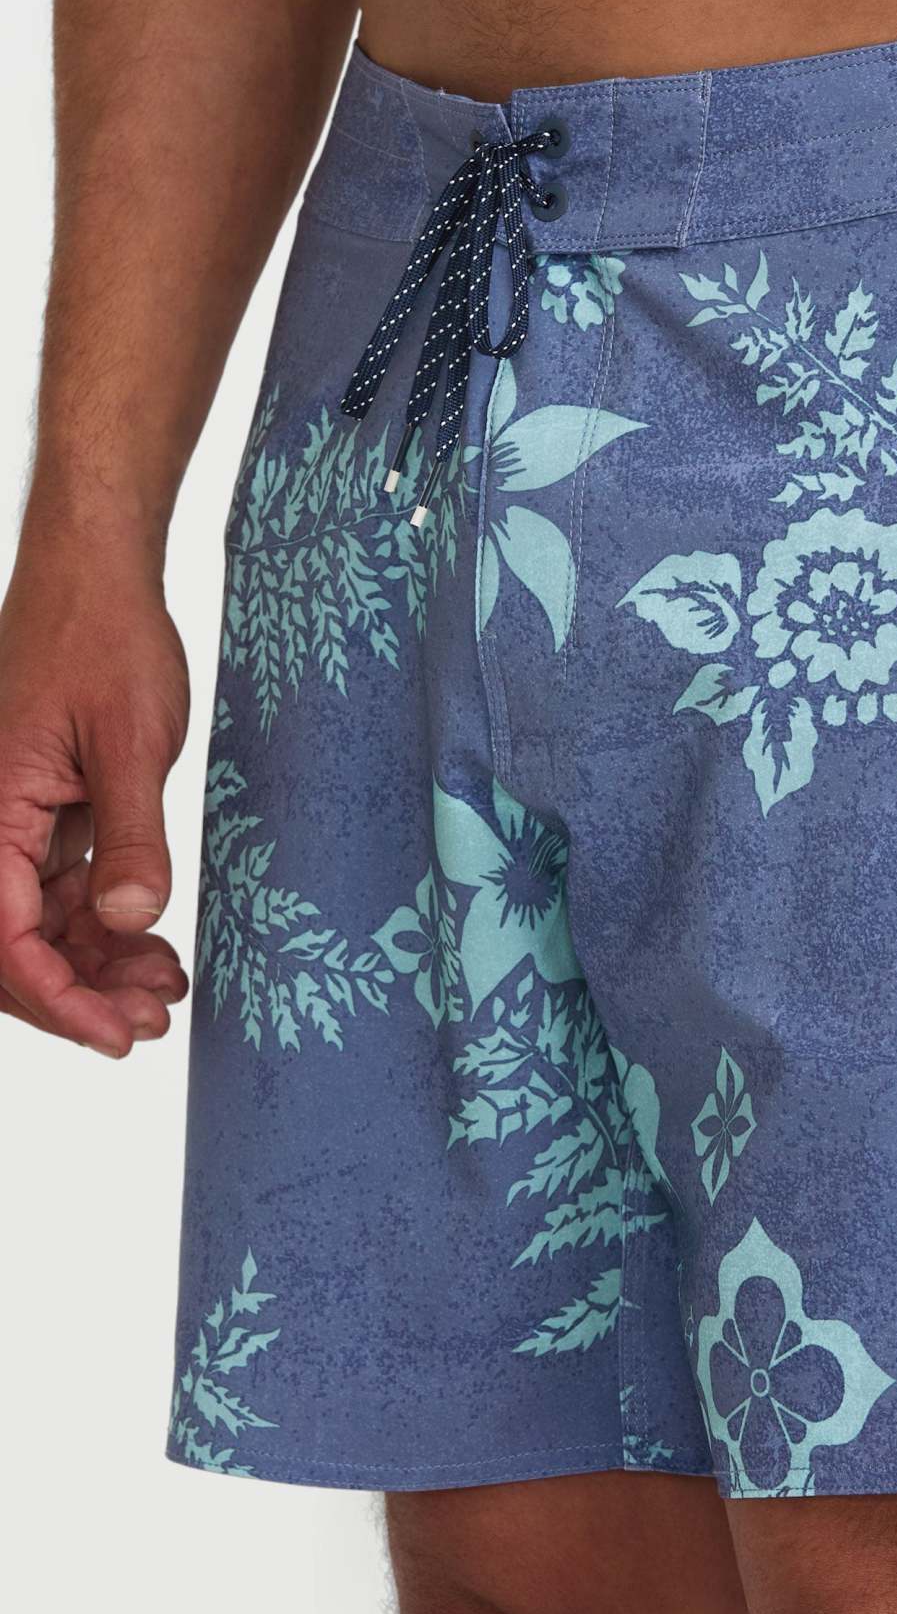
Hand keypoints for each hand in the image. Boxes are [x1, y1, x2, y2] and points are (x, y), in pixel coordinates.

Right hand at [0, 546, 189, 1054]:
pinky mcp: (45, 815)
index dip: (58, 999)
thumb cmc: (104, 640)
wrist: (98, 579)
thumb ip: (130, 836)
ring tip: (164, 992)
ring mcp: (14, 823)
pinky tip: (152, 948)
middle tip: (152, 1023)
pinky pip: (60, 892)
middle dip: (78, 996)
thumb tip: (129, 920)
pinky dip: (103, 927)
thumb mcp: (131, 742)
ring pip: (39, 925)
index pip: (4, 939)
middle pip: (14, 946)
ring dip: (96, 967)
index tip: (116, 1035)